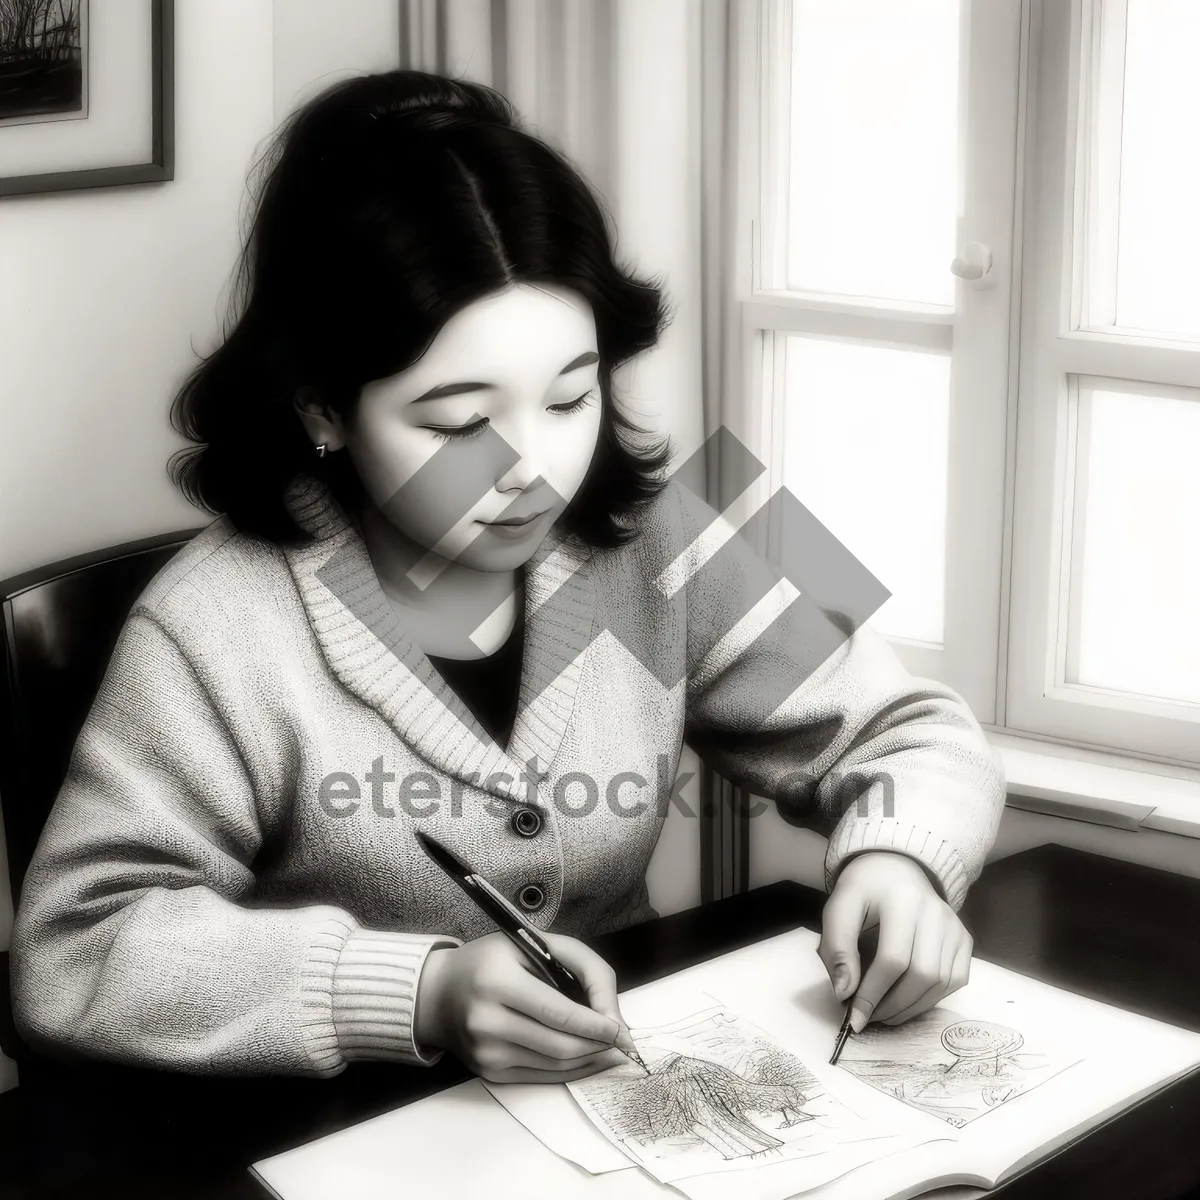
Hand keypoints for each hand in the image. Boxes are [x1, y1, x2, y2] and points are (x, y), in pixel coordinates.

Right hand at [413, 931, 630, 1082]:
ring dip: (590, 1060)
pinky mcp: (489, 1073)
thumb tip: (612, 1015)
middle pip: (560, 1045)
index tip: (621, 1029)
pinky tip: (587, 1059)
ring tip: (611, 1049)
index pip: (558, 1013)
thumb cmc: (491, 961)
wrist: (438, 993)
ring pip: (555, 1065)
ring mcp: (486, 1052)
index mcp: (496, 981)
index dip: (596, 1025)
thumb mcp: (535, 943)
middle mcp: (486, 1021)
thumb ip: (582, 966)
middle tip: (624, 1041)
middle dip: (599, 1046)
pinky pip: (542, 1076)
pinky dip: (571, 1070)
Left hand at [818, 851, 972, 1031]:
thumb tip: (845, 993)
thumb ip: (838, 947)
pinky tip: (907, 1000)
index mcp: (902, 899)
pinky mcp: (965, 938)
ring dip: (911, 1008)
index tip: (853, 1017)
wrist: (895, 868)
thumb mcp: (839, 908)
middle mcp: (937, 911)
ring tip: (883, 1013)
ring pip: (941, 983)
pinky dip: (931, 999)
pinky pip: (955, 981)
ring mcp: (955, 926)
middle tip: (869, 1017)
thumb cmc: (863, 890)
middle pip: (922, 974)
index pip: (892, 959)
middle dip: (893, 1005)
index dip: (873, 993)